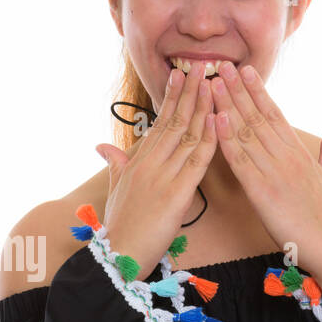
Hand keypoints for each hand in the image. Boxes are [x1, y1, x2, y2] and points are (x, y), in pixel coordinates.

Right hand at [93, 62, 216, 279]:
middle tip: (201, 64)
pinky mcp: (176, 194)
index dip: (171, 98)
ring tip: (213, 81)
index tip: (181, 75)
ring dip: (202, 106)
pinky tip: (219, 119)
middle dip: (188, 92)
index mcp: (137, 163)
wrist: (118, 257)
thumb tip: (102, 147)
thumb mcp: (115, 192)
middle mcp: (149, 164)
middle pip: (173, 121)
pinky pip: (197, 161)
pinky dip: (210, 138)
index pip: (158, 123)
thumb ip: (115, 166)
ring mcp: (162, 177)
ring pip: (186, 134)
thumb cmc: (119, 228)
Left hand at [209, 61, 321, 267]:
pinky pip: (240, 161)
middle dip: (238, 90)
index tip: (245, 70)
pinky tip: (215, 120)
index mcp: (300, 152)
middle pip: (257, 117)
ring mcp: (274, 172)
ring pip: (246, 133)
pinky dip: (226, 140)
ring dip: (227, 107)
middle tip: (221, 65)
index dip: (258, 91)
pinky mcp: (262, 192)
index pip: (275, 114)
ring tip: (213, 83)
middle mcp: (286, 156)